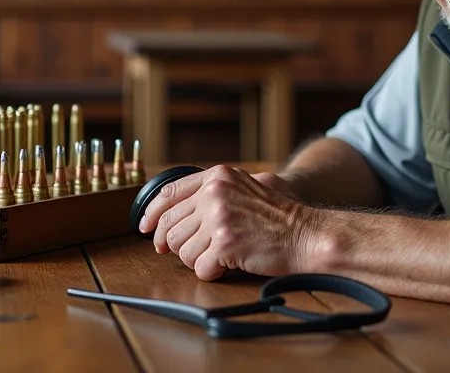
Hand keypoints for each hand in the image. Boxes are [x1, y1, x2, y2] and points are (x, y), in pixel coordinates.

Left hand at [137, 165, 318, 280]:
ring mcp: (218, 217)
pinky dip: (210, 272)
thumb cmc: (277, 217)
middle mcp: (214, 193)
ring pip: (181, 250)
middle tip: (189, 252)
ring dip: (196, 260)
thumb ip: (210, 192)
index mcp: (217, 177)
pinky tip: (227, 266)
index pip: (168, 194)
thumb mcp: (243, 188)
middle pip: (170, 226)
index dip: (151, 215)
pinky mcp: (225, 243)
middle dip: (173, 245)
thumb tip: (169, 213)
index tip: (144, 228)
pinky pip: (199, 267)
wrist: (305, 234)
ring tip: (218, 257)